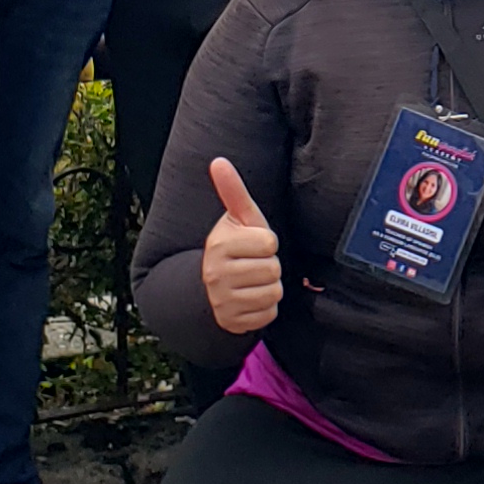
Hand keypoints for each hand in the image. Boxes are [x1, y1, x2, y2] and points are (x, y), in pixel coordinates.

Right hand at [201, 158, 283, 334]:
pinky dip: (265, 308)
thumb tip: (218, 161)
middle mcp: (216, 274)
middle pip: (273, 270)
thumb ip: (232, 191)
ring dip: (269, 287)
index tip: (253, 244)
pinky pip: (268, 314)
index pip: (269, 243)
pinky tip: (251, 298)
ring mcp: (222, 301)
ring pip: (273, 293)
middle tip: (253, 264)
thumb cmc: (235, 246)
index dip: (267, 243)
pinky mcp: (232, 322)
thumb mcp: (236, 219)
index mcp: (220, 244)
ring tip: (253, 280)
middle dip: (269, 266)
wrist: (211, 285)